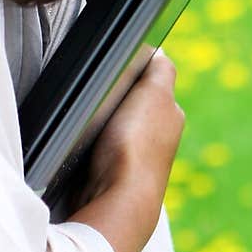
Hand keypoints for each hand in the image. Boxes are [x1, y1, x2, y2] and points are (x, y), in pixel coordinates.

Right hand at [66, 50, 184, 251]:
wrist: (117, 199)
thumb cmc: (137, 145)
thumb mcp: (155, 93)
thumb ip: (160, 69)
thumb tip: (158, 52)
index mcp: (170, 115)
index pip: (150, 80)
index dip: (131, 71)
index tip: (114, 70)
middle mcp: (156, 137)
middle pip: (128, 100)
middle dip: (113, 95)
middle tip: (97, 91)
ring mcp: (133, 157)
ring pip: (111, 122)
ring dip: (99, 119)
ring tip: (87, 115)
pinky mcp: (109, 172)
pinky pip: (96, 144)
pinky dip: (89, 140)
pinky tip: (82, 139)